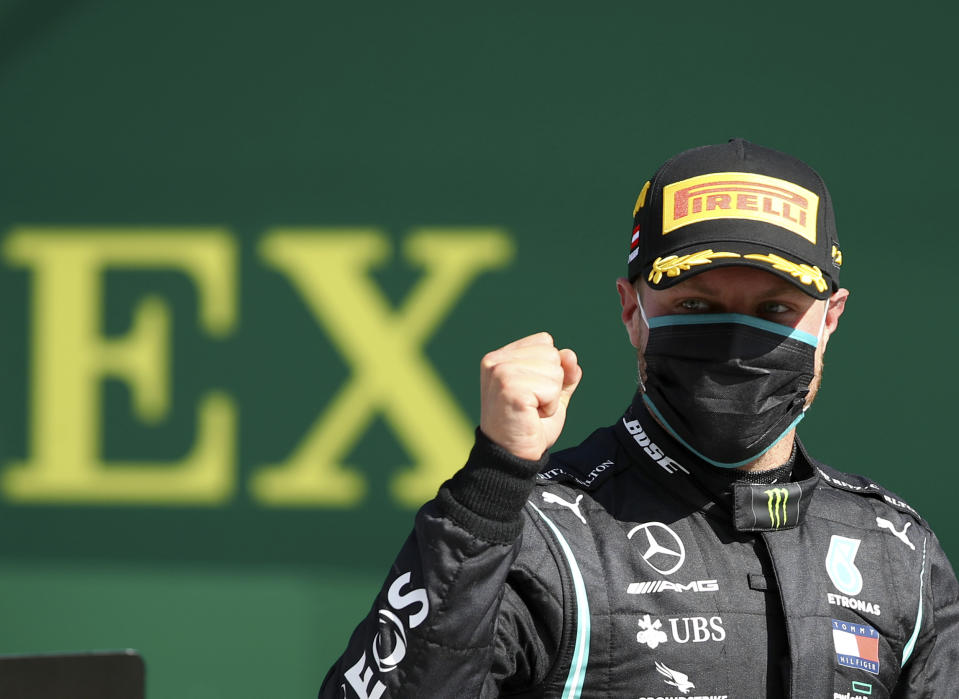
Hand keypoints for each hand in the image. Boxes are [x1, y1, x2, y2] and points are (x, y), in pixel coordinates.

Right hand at [479, 332, 581, 459]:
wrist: (514, 456)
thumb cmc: (530, 425)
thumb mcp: (551, 394)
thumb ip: (563, 372)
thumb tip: (569, 354)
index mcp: (500, 357)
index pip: (544, 342)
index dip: (548, 370)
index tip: (531, 393)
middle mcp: (495, 361)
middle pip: (552, 353)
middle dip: (551, 383)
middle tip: (531, 405)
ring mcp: (500, 373)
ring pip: (554, 370)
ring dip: (551, 396)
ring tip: (531, 410)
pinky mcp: (510, 389)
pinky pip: (552, 388)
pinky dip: (549, 406)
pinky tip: (531, 416)